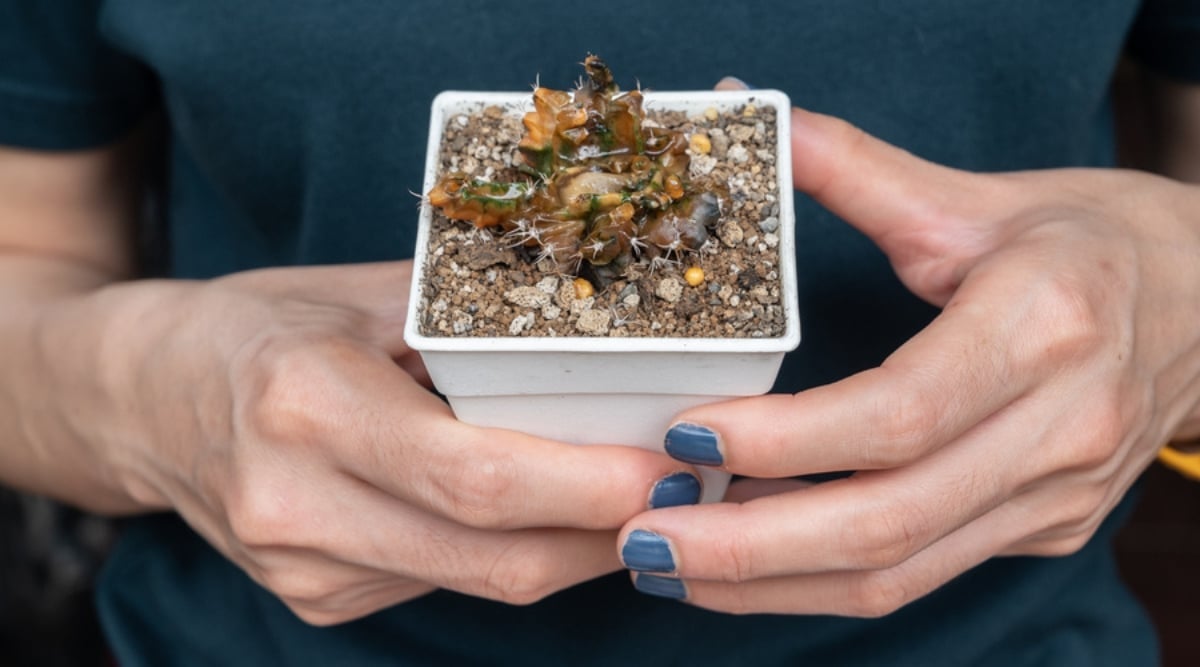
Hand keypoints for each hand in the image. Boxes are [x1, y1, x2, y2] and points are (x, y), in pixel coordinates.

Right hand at [42, 261, 700, 623]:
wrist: (136, 399)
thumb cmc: (253, 326)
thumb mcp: (356, 295)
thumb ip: (470, 323)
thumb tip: (602, 341)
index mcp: (306, 407)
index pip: (476, 477)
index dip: (590, 485)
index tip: (672, 465)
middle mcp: (298, 507)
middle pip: (496, 557)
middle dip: (611, 533)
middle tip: (688, 489)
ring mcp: (305, 571)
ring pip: (484, 583)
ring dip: (577, 548)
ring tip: (641, 494)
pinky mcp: (318, 600)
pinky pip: (450, 584)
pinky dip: (518, 552)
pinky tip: (554, 511)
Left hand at [615, 107, 1199, 614]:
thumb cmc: (1092, 240)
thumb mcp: (976, 198)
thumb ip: (857, 169)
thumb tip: (750, 119)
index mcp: (1043, 329)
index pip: (896, 415)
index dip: (785, 440)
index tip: (687, 435)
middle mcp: (1060, 430)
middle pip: (886, 520)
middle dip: (749, 545)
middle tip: (642, 537)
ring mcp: (1057, 496)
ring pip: (897, 572)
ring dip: (771, 582)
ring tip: (669, 564)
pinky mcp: (1043, 529)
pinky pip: (919, 574)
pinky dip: (822, 579)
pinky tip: (747, 564)